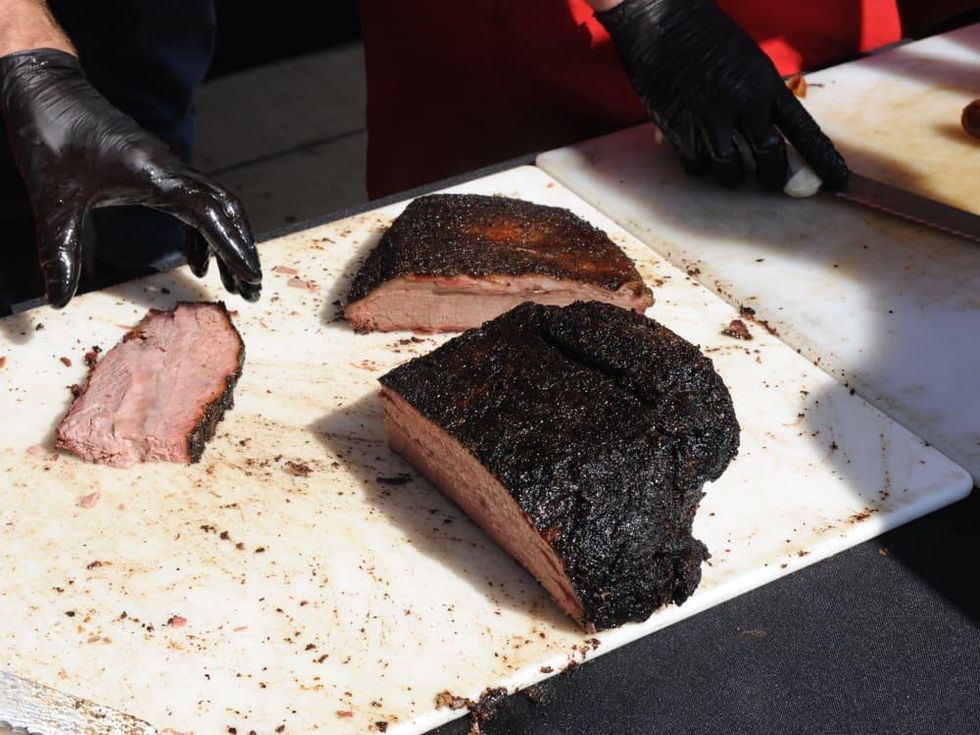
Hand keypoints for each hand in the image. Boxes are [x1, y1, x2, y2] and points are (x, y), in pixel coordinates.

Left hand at [0, 48, 261, 306]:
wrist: (46, 90)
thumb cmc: (50, 138)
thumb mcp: (53, 203)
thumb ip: (61, 253)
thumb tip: (58, 302)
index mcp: (158, 178)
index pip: (213, 216)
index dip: (234, 249)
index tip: (251, 279)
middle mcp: (173, 172)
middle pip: (227, 212)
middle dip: (242, 251)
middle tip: (252, 291)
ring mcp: (169, 169)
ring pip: (216, 208)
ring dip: (228, 244)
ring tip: (232, 284)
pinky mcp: (160, 170)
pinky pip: (196, 205)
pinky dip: (204, 236)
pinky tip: (197, 263)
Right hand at [595, 0, 847, 190]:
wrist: (660, 20)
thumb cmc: (704, 38)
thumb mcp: (745, 61)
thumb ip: (757, 96)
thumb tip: (764, 136)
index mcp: (765, 83)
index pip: (803, 129)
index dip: (822, 158)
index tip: (837, 180)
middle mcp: (742, 102)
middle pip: (769, 155)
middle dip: (773, 176)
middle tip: (770, 182)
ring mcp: (709, 117)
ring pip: (729, 169)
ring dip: (731, 176)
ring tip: (728, 169)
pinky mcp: (678, 128)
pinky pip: (696, 165)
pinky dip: (700, 165)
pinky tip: (699, 153)